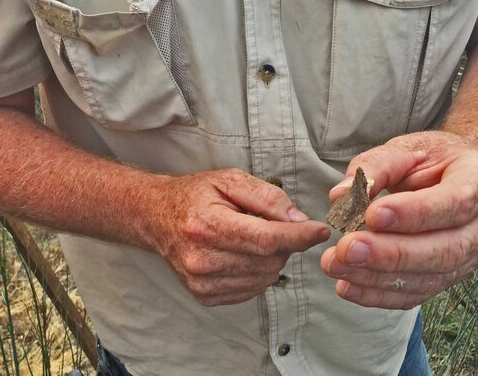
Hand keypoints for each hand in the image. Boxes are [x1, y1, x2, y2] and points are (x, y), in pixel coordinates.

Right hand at [148, 169, 329, 305]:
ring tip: (251, 238)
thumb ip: (268, 197)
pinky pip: (252, 290)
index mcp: (206, 225)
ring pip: (265, 278)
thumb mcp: (230, 180)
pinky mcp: (205, 296)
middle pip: (268, 260)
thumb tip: (300, 222)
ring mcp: (202, 282)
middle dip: (283, 243)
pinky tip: (242, 255)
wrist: (156, 218)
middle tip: (271, 225)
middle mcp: (201, 259)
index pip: (265, 239)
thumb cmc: (195, 195)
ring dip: (271, 259)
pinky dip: (258, 273)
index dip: (298, 236)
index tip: (320, 231)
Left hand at [321, 131, 477, 309]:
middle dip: (392, 254)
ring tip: (337, 266)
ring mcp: (473, 255)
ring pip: (431, 278)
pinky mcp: (451, 276)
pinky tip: (347, 286)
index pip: (457, 202)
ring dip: (378, 277)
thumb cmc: (432, 158)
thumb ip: (376, 166)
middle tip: (347, 248)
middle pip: (446, 249)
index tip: (373, 215)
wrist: (457, 174)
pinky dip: (379, 294)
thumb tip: (341, 195)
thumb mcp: (407, 148)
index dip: (416, 213)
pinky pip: (417, 293)